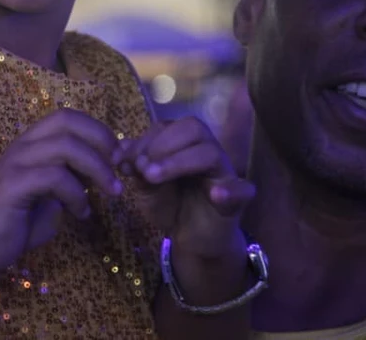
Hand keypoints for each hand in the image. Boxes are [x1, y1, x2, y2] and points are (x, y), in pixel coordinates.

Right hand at [0, 108, 121, 273]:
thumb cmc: (15, 222)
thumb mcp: (52, 197)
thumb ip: (74, 181)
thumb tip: (106, 173)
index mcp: (32, 143)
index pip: (68, 117)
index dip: (98, 130)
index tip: (118, 157)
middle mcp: (23, 145)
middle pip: (68, 122)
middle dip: (102, 141)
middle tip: (119, 168)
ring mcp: (16, 162)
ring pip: (65, 147)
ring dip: (97, 169)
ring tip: (111, 193)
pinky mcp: (12, 185)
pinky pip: (54, 177)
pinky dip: (76, 194)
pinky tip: (81, 213)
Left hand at [119, 117, 253, 260]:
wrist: (191, 239)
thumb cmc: (170, 206)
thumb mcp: (146, 188)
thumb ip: (138, 168)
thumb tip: (122, 148)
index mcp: (185, 144)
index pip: (168, 126)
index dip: (144, 140)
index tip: (123, 161)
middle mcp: (207, 151)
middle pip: (193, 128)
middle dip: (161, 145)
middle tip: (142, 168)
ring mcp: (224, 174)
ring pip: (210, 153)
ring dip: (179, 162)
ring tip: (153, 178)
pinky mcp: (237, 200)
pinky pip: (243, 189)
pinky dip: (230, 190)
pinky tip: (215, 194)